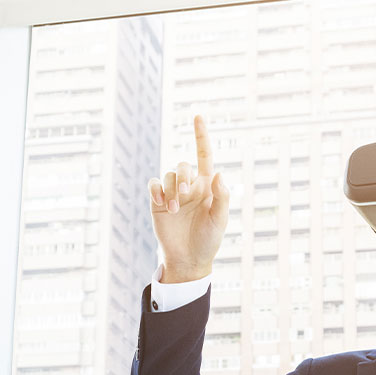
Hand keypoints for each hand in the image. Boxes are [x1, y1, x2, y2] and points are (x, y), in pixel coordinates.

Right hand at [147, 114, 229, 281]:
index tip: (197, 115)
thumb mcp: (219, 220)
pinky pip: (154, 184)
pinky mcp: (157, 201)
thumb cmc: (208, 240)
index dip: (200, 135)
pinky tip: (160, 202)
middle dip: (183, 178)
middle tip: (185, 198)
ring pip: (168, 175)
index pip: (204, 155)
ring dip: (170, 189)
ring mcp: (173, 193)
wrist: (188, 259)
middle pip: (183, 165)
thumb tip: (220, 173)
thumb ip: (221, 197)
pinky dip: (156, 189)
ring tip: (173, 210)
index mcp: (208, 186)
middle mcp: (190, 185)